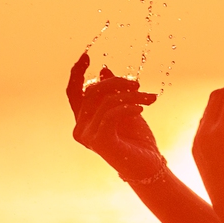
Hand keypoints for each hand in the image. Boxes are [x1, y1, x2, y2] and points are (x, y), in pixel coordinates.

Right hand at [66, 54, 171, 183]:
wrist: (148, 166)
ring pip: (105, 101)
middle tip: (138, 84)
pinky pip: (111, 113)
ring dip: (130, 96)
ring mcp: (87, 136)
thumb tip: (104, 70)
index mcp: (84, 120)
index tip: (87, 56)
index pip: (74, 93)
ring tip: (149, 99)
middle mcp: (80, 129)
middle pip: (92, 91)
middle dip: (117, 83)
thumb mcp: (126, 109)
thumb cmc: (137, 140)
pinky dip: (128, 107)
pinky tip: (141, 108)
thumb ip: (114, 92)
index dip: (77, 73)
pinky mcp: (99, 140)